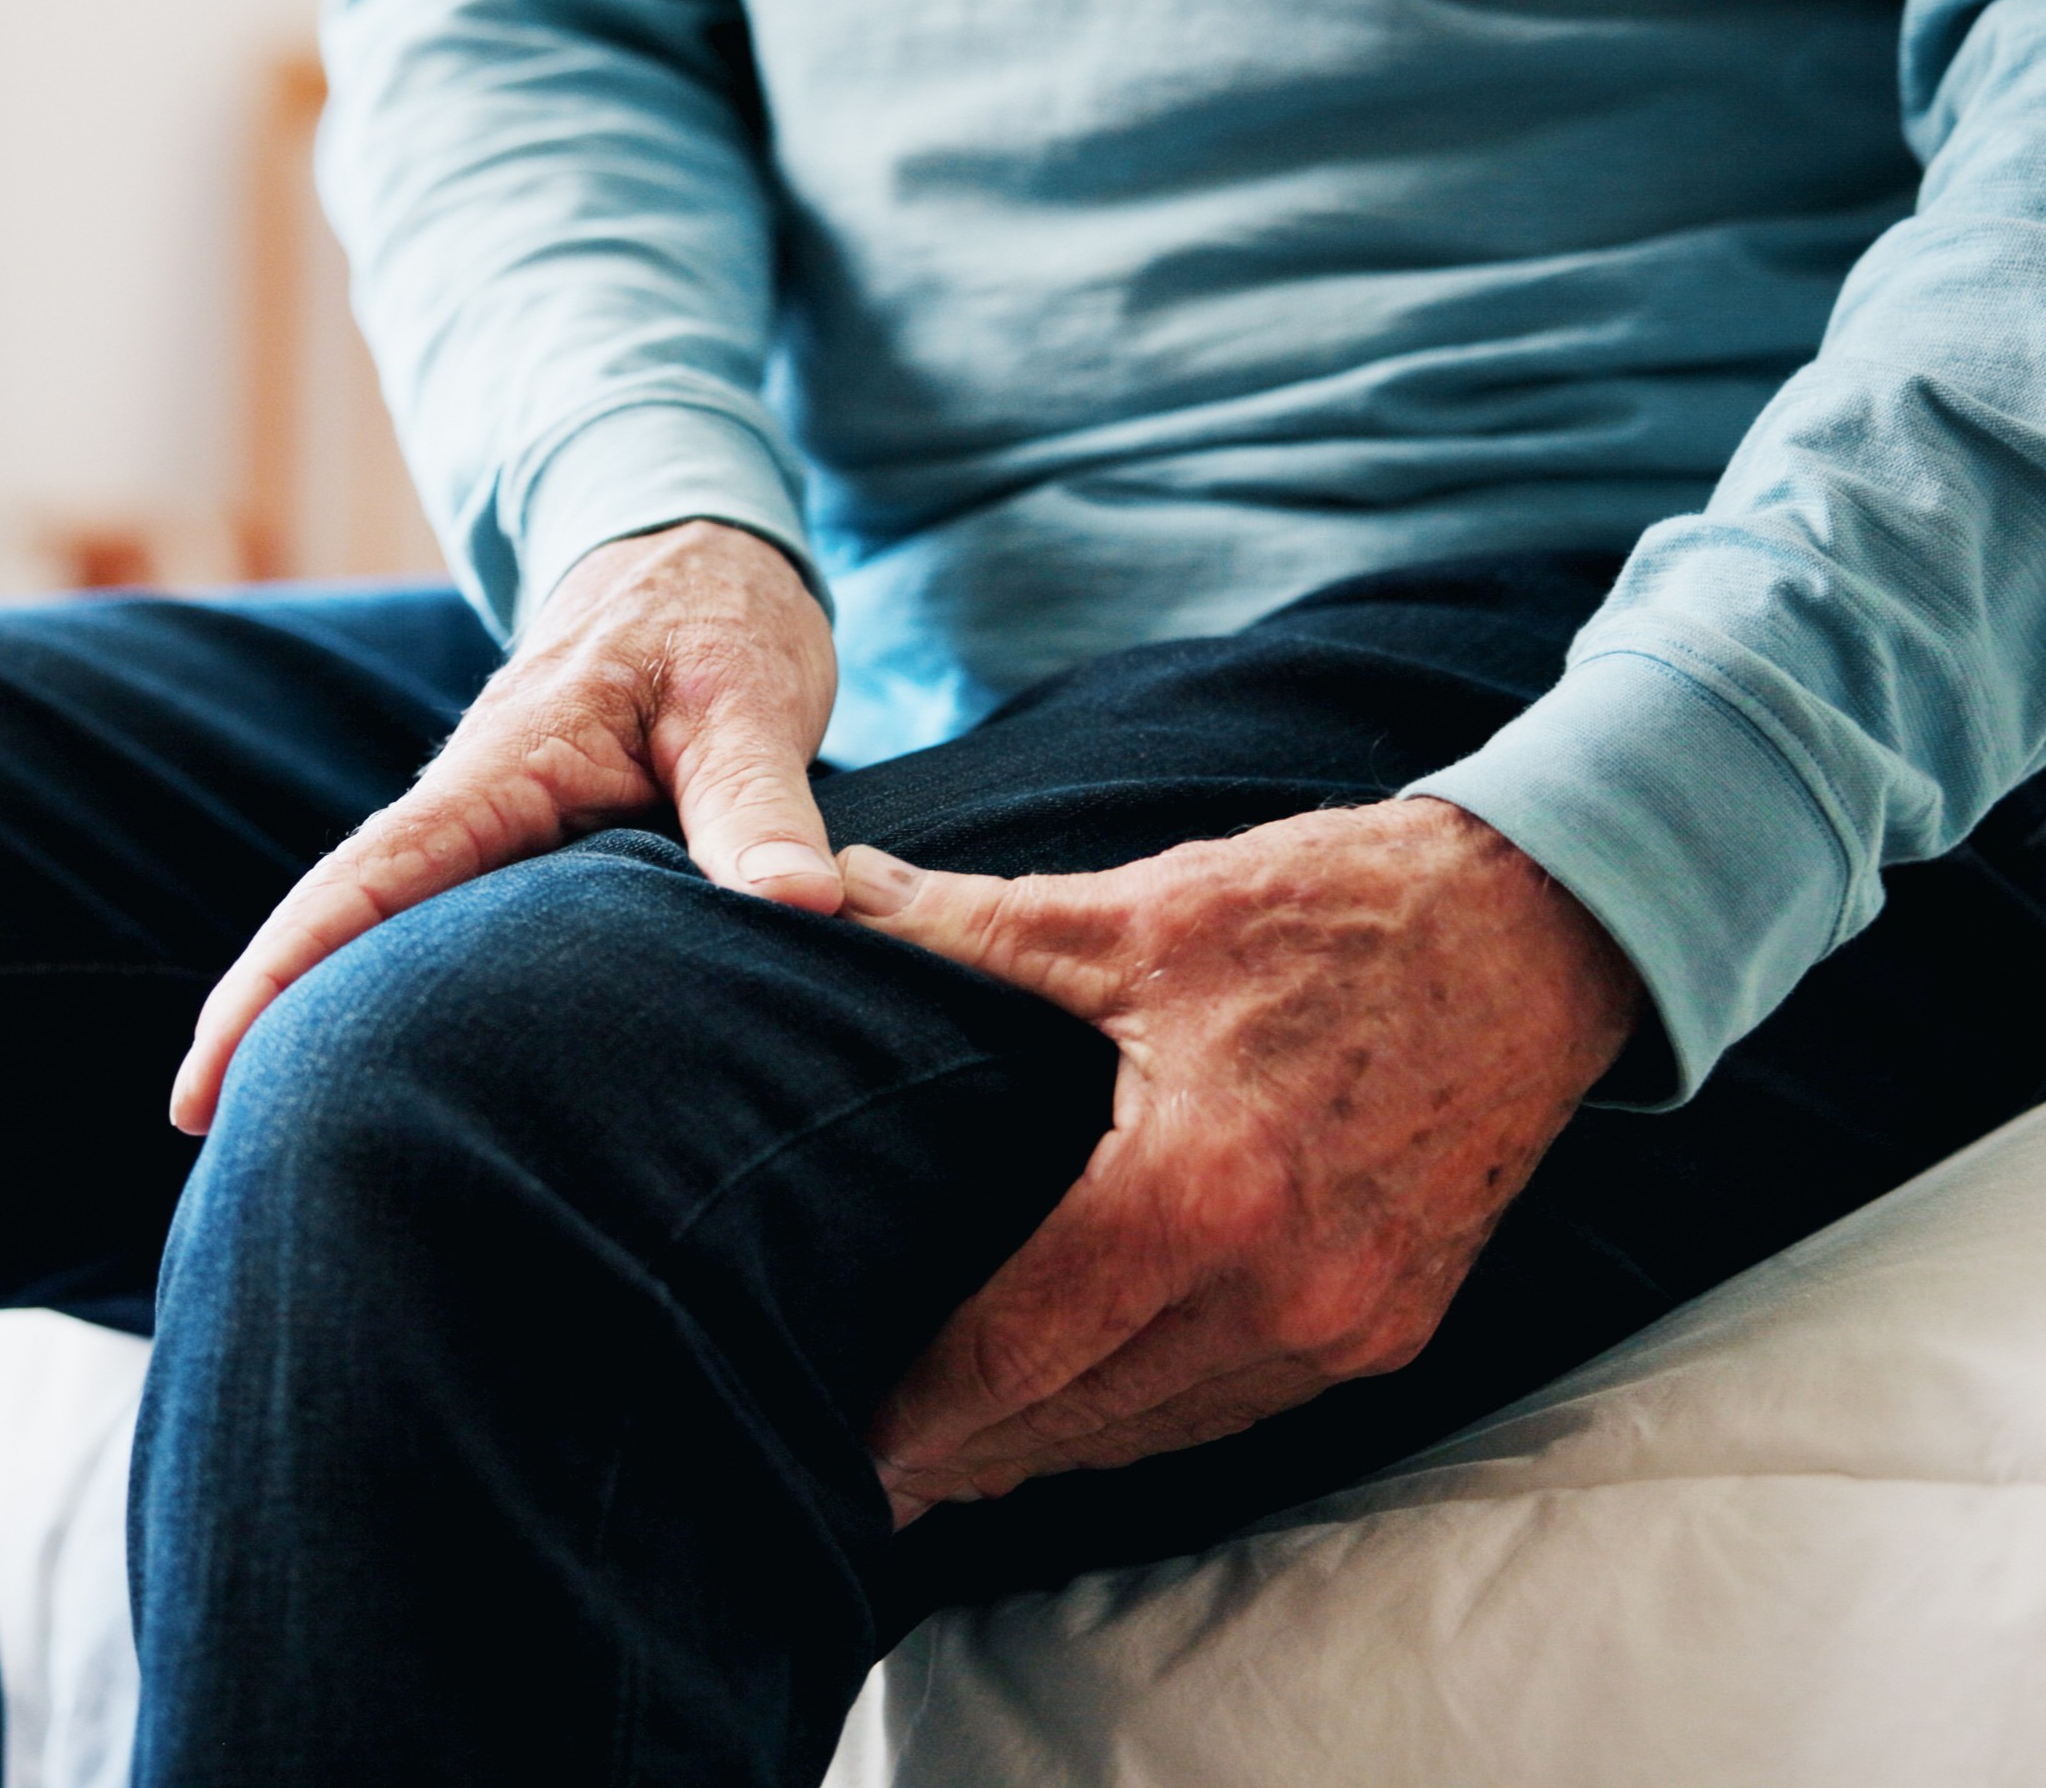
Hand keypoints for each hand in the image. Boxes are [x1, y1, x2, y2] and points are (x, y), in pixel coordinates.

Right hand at [169, 520, 838, 1133]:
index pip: (366, 882)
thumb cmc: (717, 620)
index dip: (279, 978)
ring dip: (330, 1012)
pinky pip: (451, 925)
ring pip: (391, 929)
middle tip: (208, 1145)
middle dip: (272, 1023)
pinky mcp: (524, 845)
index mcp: (503, 769)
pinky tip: (402, 1065)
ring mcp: (491, 828)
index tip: (203, 1076)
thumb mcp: (748, 702)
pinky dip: (409, 987)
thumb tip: (800, 908)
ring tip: (276, 1134)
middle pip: (346, 921)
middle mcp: (472, 803)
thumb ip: (763, 807)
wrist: (702, 558)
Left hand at [835, 798, 1639, 1525]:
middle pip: (1082, 1411)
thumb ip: (966, 925)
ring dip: (1057, 1452)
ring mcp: (1349, 1323)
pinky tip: (1090, 1419)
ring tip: (956, 1463)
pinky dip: (1156, 1423)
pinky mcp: (1397, 1328)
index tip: (848, 1438)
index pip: (1021, 1340)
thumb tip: (824, 888)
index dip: (926, 1401)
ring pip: (1164, 1429)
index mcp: (1198, 1191)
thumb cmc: (1335, 912)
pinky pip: (1244, 1411)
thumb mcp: (1139, 912)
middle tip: (869, 1477)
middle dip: (971, 1450)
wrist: (1541, 926)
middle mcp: (1280, 1288)